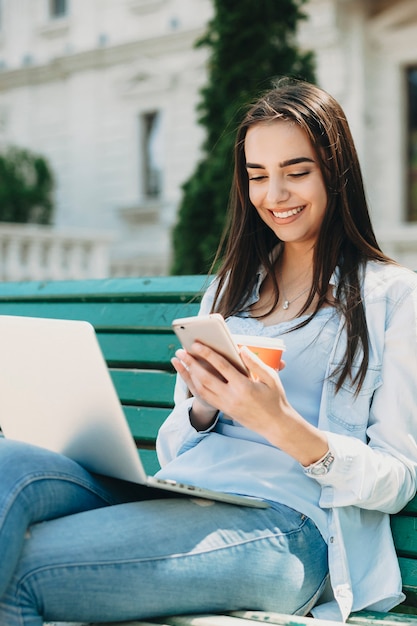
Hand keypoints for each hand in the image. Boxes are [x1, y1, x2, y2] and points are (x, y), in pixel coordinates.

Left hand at [173, 341, 327, 464]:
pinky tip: (190, 376)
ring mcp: (226, 405)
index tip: (196, 344)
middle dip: (191, 363)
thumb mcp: (270, 378)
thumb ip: (255, 362)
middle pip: (205, 378)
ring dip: (189, 374)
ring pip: (201, 389)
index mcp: (244, 386)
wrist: (275, 425)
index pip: (221, 366)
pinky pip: (205, 397)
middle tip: (181, 351)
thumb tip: (241, 348)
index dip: (207, 354)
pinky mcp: (224, 410)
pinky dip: (195, 386)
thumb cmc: (275, 399)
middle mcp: (231, 397)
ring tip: (180, 362)